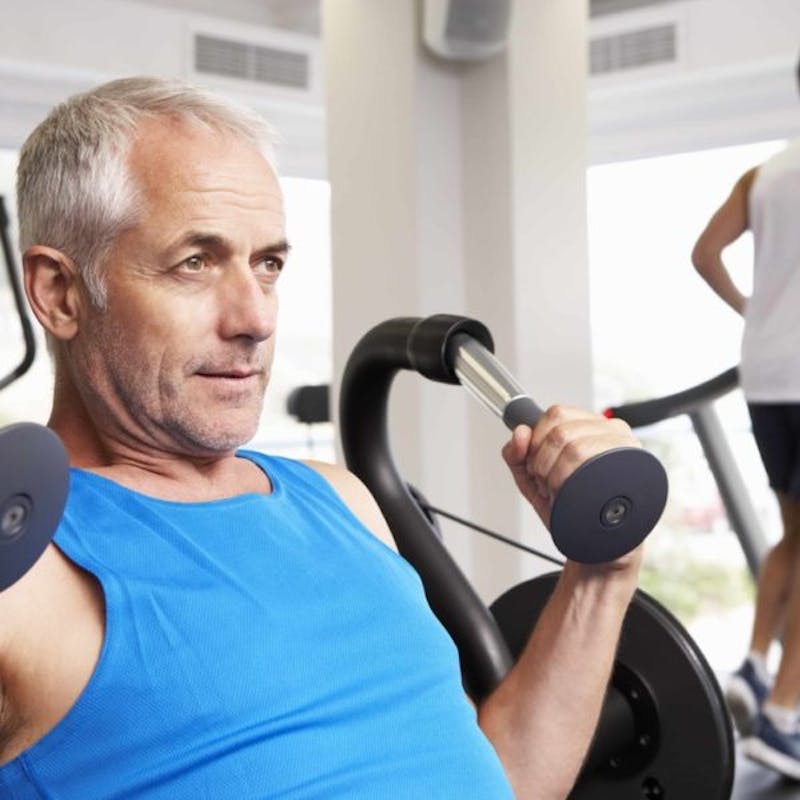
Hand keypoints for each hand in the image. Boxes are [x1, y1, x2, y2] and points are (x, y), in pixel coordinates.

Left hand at [501, 405, 639, 530]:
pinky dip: (568, 483)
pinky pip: (590, 466)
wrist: (597, 545)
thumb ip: (517, 455)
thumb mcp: (533, 480)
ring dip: (555, 476)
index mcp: (588, 426)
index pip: (557, 413)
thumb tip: (519, 433)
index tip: (535, 462)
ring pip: (575, 448)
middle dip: (542, 462)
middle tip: (547, 482)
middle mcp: (609, 432)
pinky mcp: (631, 468)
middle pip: (561, 431)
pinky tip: (568, 495)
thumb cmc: (570, 510)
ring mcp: (623, 448)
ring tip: (559, 491)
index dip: (536, 439)